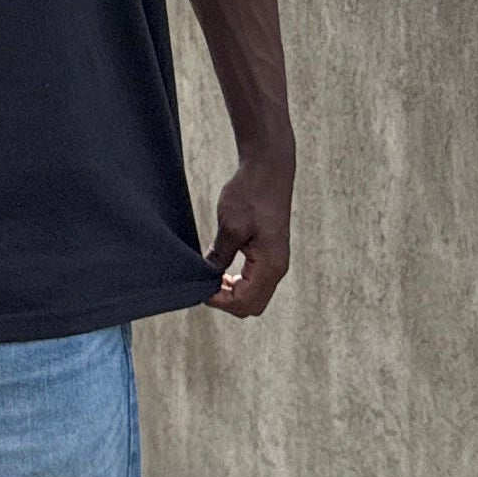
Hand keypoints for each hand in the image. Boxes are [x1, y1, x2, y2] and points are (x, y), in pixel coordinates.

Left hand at [202, 154, 292, 318]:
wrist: (269, 170)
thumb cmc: (251, 194)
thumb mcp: (230, 226)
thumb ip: (219, 255)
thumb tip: (207, 276)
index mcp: (270, 265)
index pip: (244, 301)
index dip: (219, 301)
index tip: (200, 288)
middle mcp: (278, 268)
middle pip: (252, 305)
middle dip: (226, 301)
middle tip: (204, 285)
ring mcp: (276, 262)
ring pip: (254, 296)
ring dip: (232, 293)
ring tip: (211, 278)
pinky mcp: (270, 254)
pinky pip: (255, 282)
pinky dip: (238, 284)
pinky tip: (221, 271)